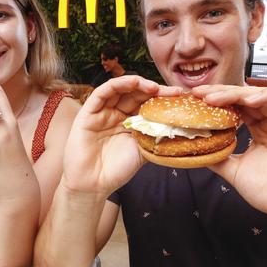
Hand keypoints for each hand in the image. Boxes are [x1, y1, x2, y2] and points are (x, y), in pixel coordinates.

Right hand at [62, 76, 180, 196]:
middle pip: (135, 94)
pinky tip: (133, 82)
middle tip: (172, 92)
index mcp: (129, 122)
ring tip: (154, 86)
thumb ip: (155, 137)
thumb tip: (179, 128)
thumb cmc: (117, 170)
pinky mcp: (88, 112)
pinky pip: (101, 93)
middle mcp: (115, 114)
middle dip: (154, 90)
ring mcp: (102, 112)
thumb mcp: (143, 151)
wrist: (94, 184)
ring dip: (137, 84)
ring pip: (119, 89)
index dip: (162, 99)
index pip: (146, 104)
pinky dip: (117, 84)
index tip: (179, 98)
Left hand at [193, 85, 266, 227]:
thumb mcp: (235, 171)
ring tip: (219, 98)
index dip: (218, 99)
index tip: (195, 99)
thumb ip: (217, 157)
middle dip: (223, 92)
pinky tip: (250, 101)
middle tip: (200, 94)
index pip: (238, 105)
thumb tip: (193, 148)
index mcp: (261, 129)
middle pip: (249, 96)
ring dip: (242, 92)